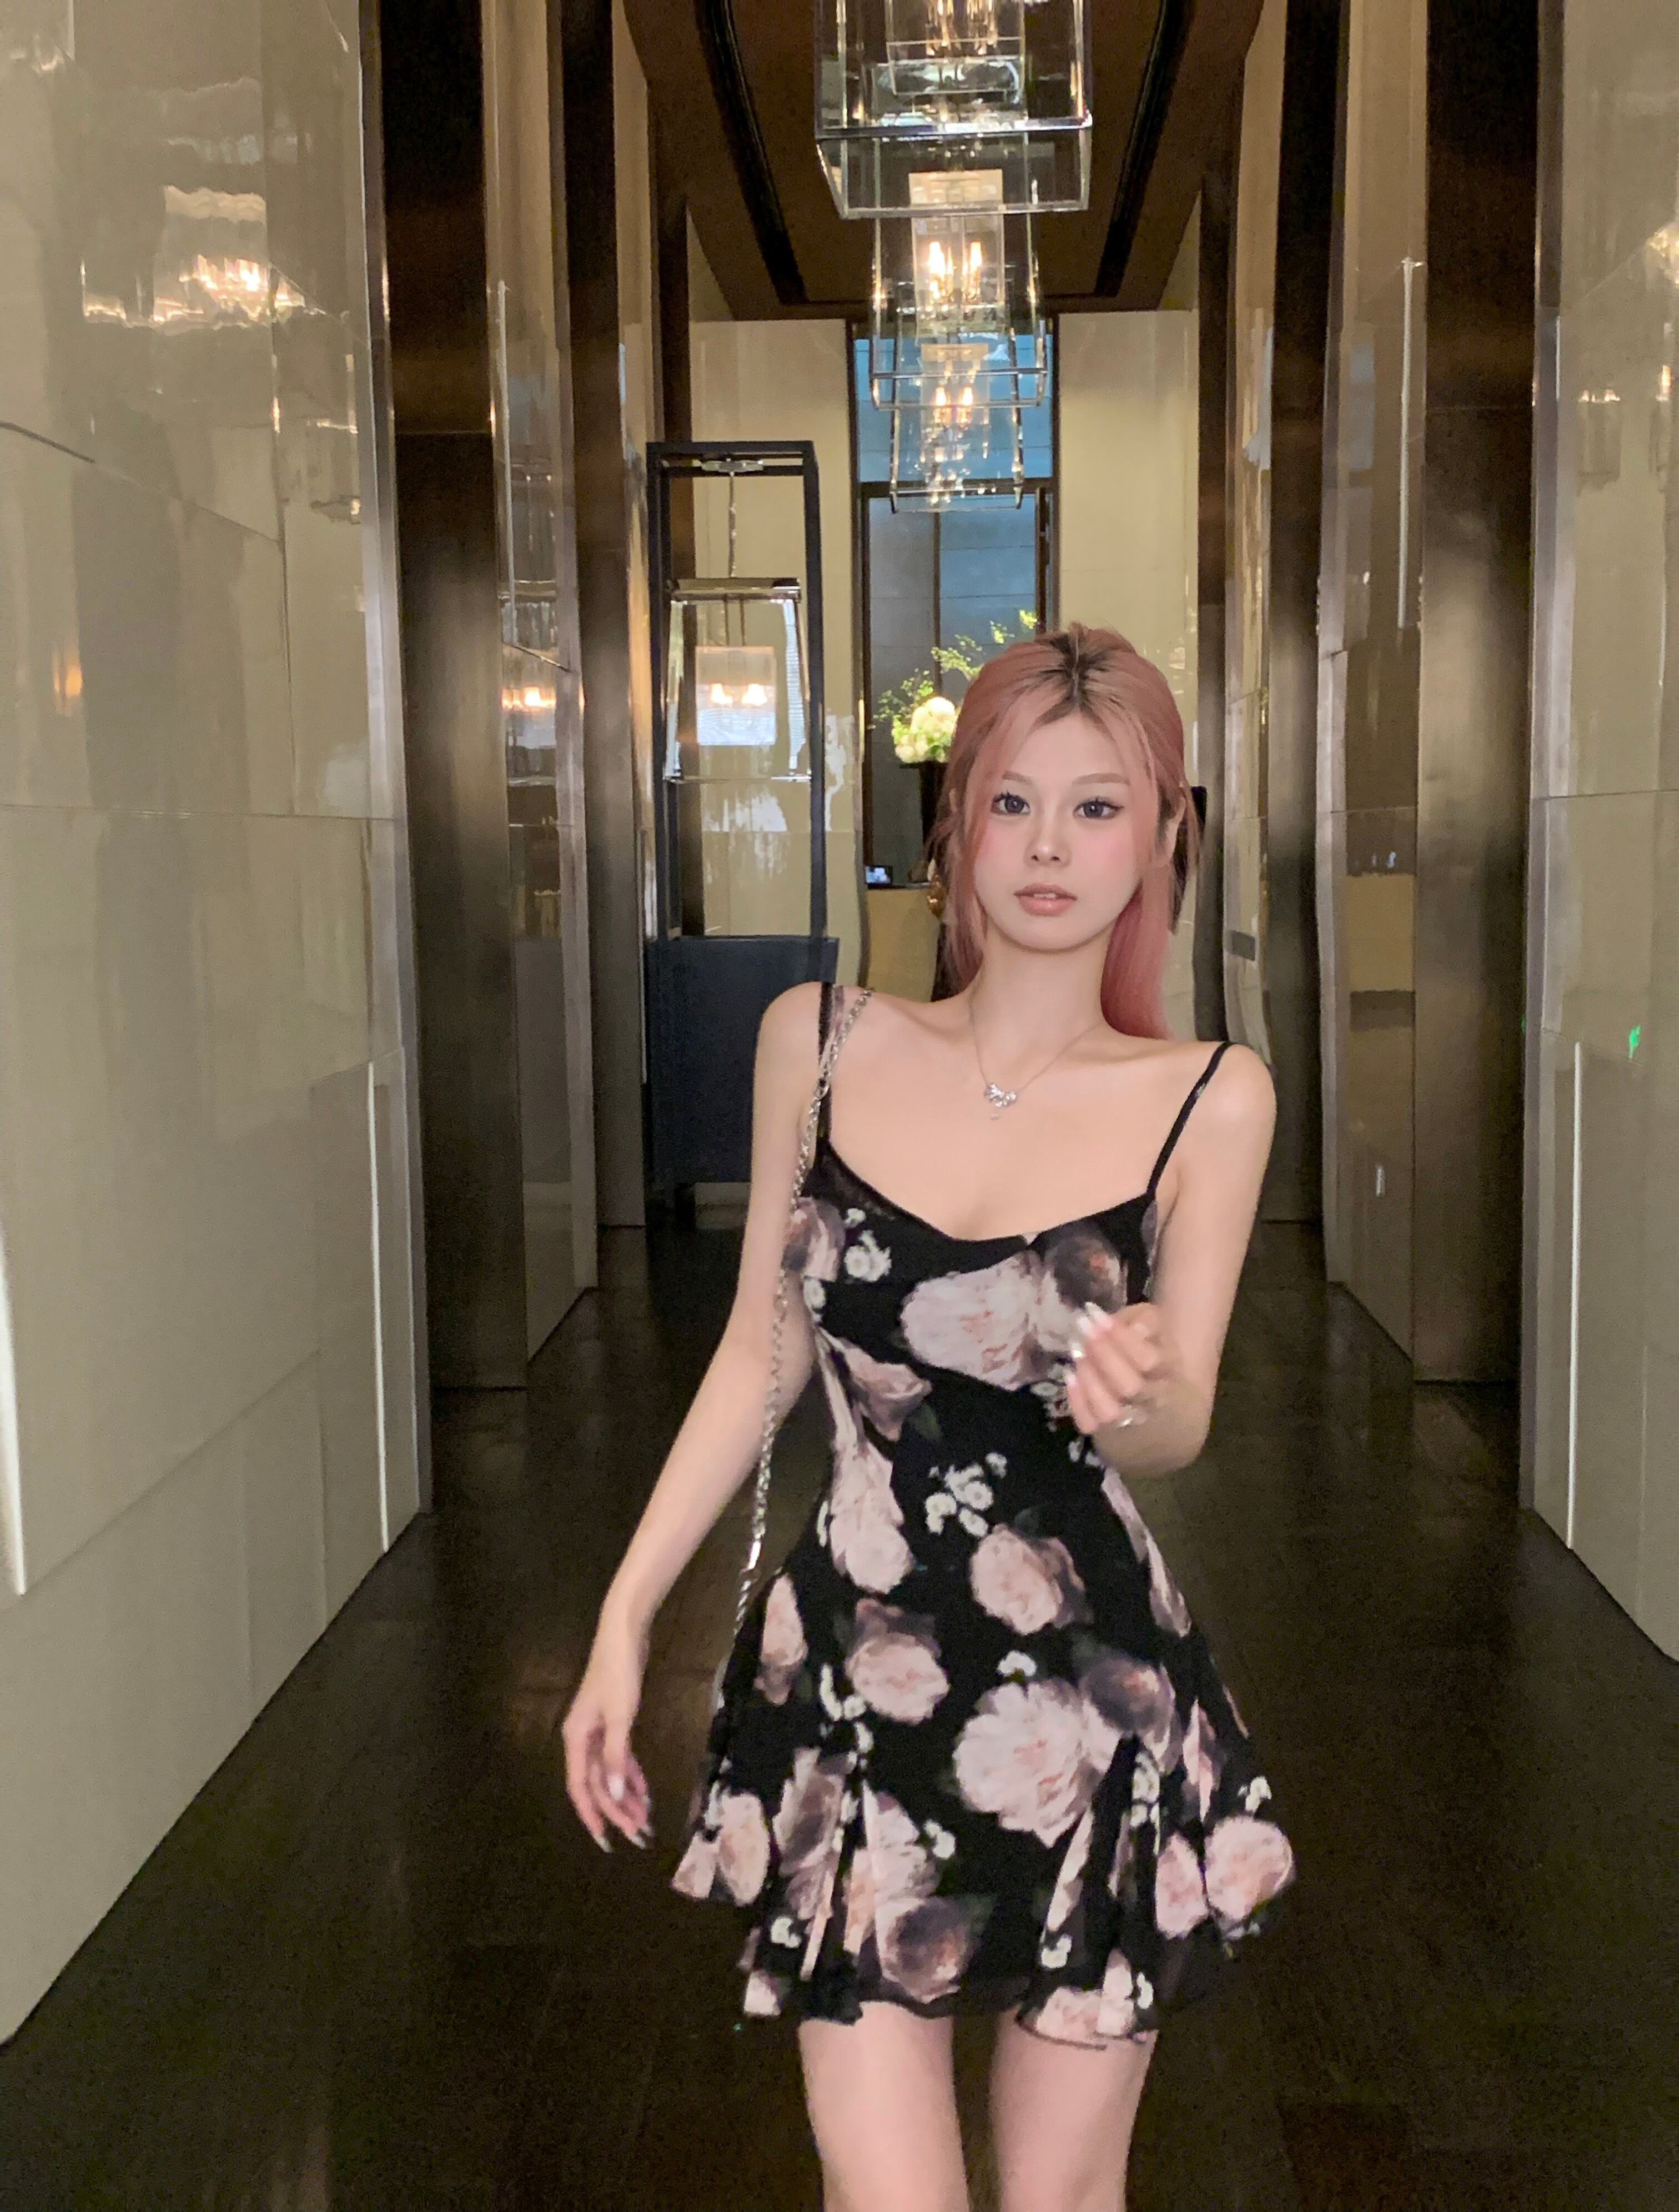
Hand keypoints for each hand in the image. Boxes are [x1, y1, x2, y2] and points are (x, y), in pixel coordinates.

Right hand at [562, 1610, 652, 1851]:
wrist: (624, 1634)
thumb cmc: (619, 1672)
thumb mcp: (621, 1716)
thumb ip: (617, 1757)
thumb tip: (617, 1795)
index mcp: (576, 1738)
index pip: (581, 1787)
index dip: (592, 1815)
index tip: (606, 1841)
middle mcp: (582, 1738)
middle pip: (598, 1784)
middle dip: (617, 1811)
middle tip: (640, 1835)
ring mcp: (597, 1730)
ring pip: (610, 1773)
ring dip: (627, 1796)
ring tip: (646, 1820)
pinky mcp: (613, 1722)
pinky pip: (620, 1757)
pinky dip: (632, 1774)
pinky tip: (645, 1791)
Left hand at [1066, 1300, 1175, 1439]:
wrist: (1155, 1398)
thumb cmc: (1149, 1351)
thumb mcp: (1156, 1328)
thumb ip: (1148, 1321)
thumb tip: (1134, 1328)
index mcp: (1169, 1372)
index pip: (1150, 1361)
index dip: (1122, 1338)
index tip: (1096, 1316)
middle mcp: (1153, 1401)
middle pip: (1130, 1387)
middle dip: (1102, 1354)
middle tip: (1083, 1329)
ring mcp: (1129, 1421)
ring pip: (1108, 1410)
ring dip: (1089, 1378)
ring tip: (1077, 1352)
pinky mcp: (1105, 1433)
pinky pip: (1088, 1423)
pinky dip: (1076, 1400)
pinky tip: (1071, 1375)